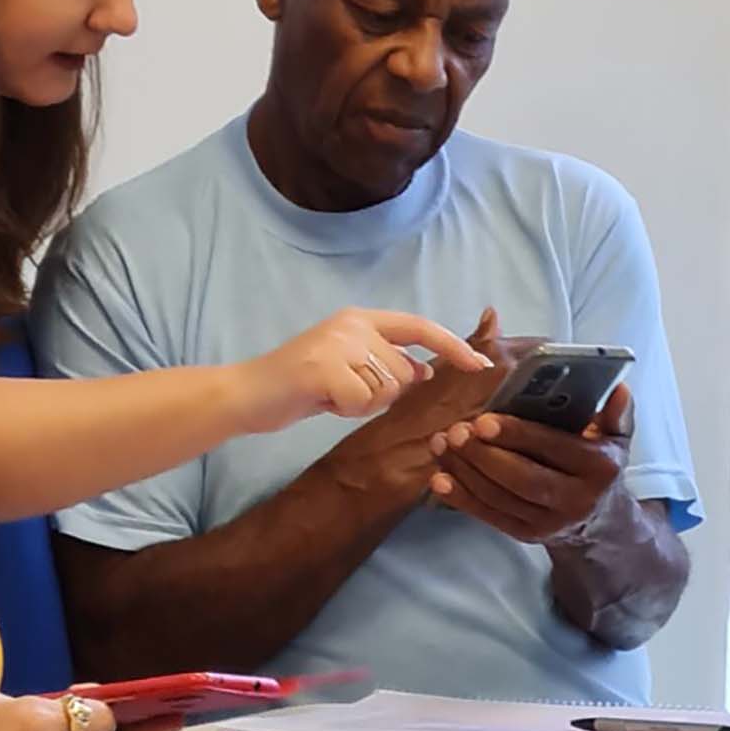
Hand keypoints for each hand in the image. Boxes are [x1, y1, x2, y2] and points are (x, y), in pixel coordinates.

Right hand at [313, 309, 529, 502]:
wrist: (247, 393)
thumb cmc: (299, 384)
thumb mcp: (348, 368)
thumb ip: (385, 364)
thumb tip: (424, 370)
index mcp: (361, 319)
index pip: (420, 328)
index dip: (453, 346)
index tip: (482, 364)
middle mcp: (353, 324)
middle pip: (404, 373)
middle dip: (380, 395)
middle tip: (342, 393)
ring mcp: (339, 343)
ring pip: (386, 389)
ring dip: (362, 404)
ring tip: (329, 395)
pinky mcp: (326, 367)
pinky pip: (363, 402)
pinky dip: (345, 410)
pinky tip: (321, 401)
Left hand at [429, 382, 633, 541]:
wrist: (600, 520)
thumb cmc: (598, 465)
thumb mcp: (616, 438)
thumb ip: (615, 412)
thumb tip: (616, 387)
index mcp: (599, 468)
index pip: (554, 448)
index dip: (517, 434)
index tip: (484, 419)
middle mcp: (576, 500)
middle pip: (522, 478)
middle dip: (484, 455)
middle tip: (455, 431)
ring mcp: (550, 522)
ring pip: (500, 497)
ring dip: (465, 471)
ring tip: (442, 444)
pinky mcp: (527, 535)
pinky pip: (489, 516)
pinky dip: (461, 498)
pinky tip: (440, 478)